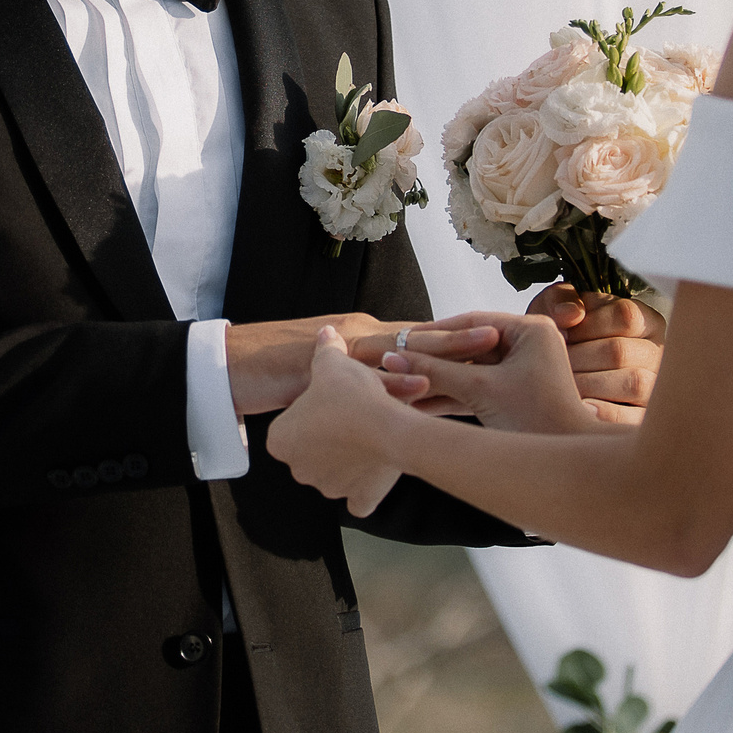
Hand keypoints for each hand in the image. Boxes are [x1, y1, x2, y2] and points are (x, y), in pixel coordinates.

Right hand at [227, 313, 499, 414]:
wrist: (232, 368)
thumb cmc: (278, 371)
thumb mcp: (329, 372)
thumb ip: (359, 373)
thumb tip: (392, 382)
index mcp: (365, 337)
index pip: (418, 336)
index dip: (454, 336)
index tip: (493, 334)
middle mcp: (359, 340)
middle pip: (418, 341)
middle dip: (461, 342)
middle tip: (499, 337)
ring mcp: (344, 360)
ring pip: (400, 360)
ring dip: (442, 362)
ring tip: (479, 364)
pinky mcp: (327, 381)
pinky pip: (366, 391)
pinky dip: (394, 393)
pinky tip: (421, 397)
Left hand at [265, 328, 410, 514]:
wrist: (389, 428)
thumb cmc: (354, 397)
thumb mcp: (333, 363)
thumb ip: (324, 349)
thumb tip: (325, 333)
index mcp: (281, 439)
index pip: (290, 424)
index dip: (310, 411)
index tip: (327, 402)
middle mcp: (299, 468)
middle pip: (311, 450)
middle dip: (328, 436)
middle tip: (349, 415)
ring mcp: (328, 486)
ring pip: (335, 472)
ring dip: (348, 457)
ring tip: (368, 432)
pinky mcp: (358, 499)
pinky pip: (358, 497)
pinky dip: (365, 486)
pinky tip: (374, 466)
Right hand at [380, 311, 605, 433]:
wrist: (566, 467)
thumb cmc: (536, 421)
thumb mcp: (481, 391)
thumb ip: (436, 371)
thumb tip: (392, 358)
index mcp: (531, 330)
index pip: (472, 323)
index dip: (433, 332)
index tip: (400, 339)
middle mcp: (530, 343)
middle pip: (469, 346)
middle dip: (432, 359)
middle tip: (395, 360)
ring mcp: (523, 368)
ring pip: (470, 369)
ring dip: (439, 380)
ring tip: (400, 384)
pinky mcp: (515, 392)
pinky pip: (478, 387)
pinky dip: (453, 395)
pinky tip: (420, 403)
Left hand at [529, 285, 662, 422]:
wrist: (553, 377)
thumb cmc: (561, 338)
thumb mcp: (556, 309)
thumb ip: (560, 300)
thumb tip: (571, 314)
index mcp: (643, 320)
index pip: (625, 316)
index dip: (588, 325)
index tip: (562, 334)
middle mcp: (656, 352)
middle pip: (621, 352)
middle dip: (579, 358)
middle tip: (552, 364)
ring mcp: (656, 386)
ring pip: (634, 383)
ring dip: (589, 384)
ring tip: (563, 384)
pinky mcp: (646, 418)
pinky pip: (632, 418)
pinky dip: (603, 413)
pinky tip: (579, 407)